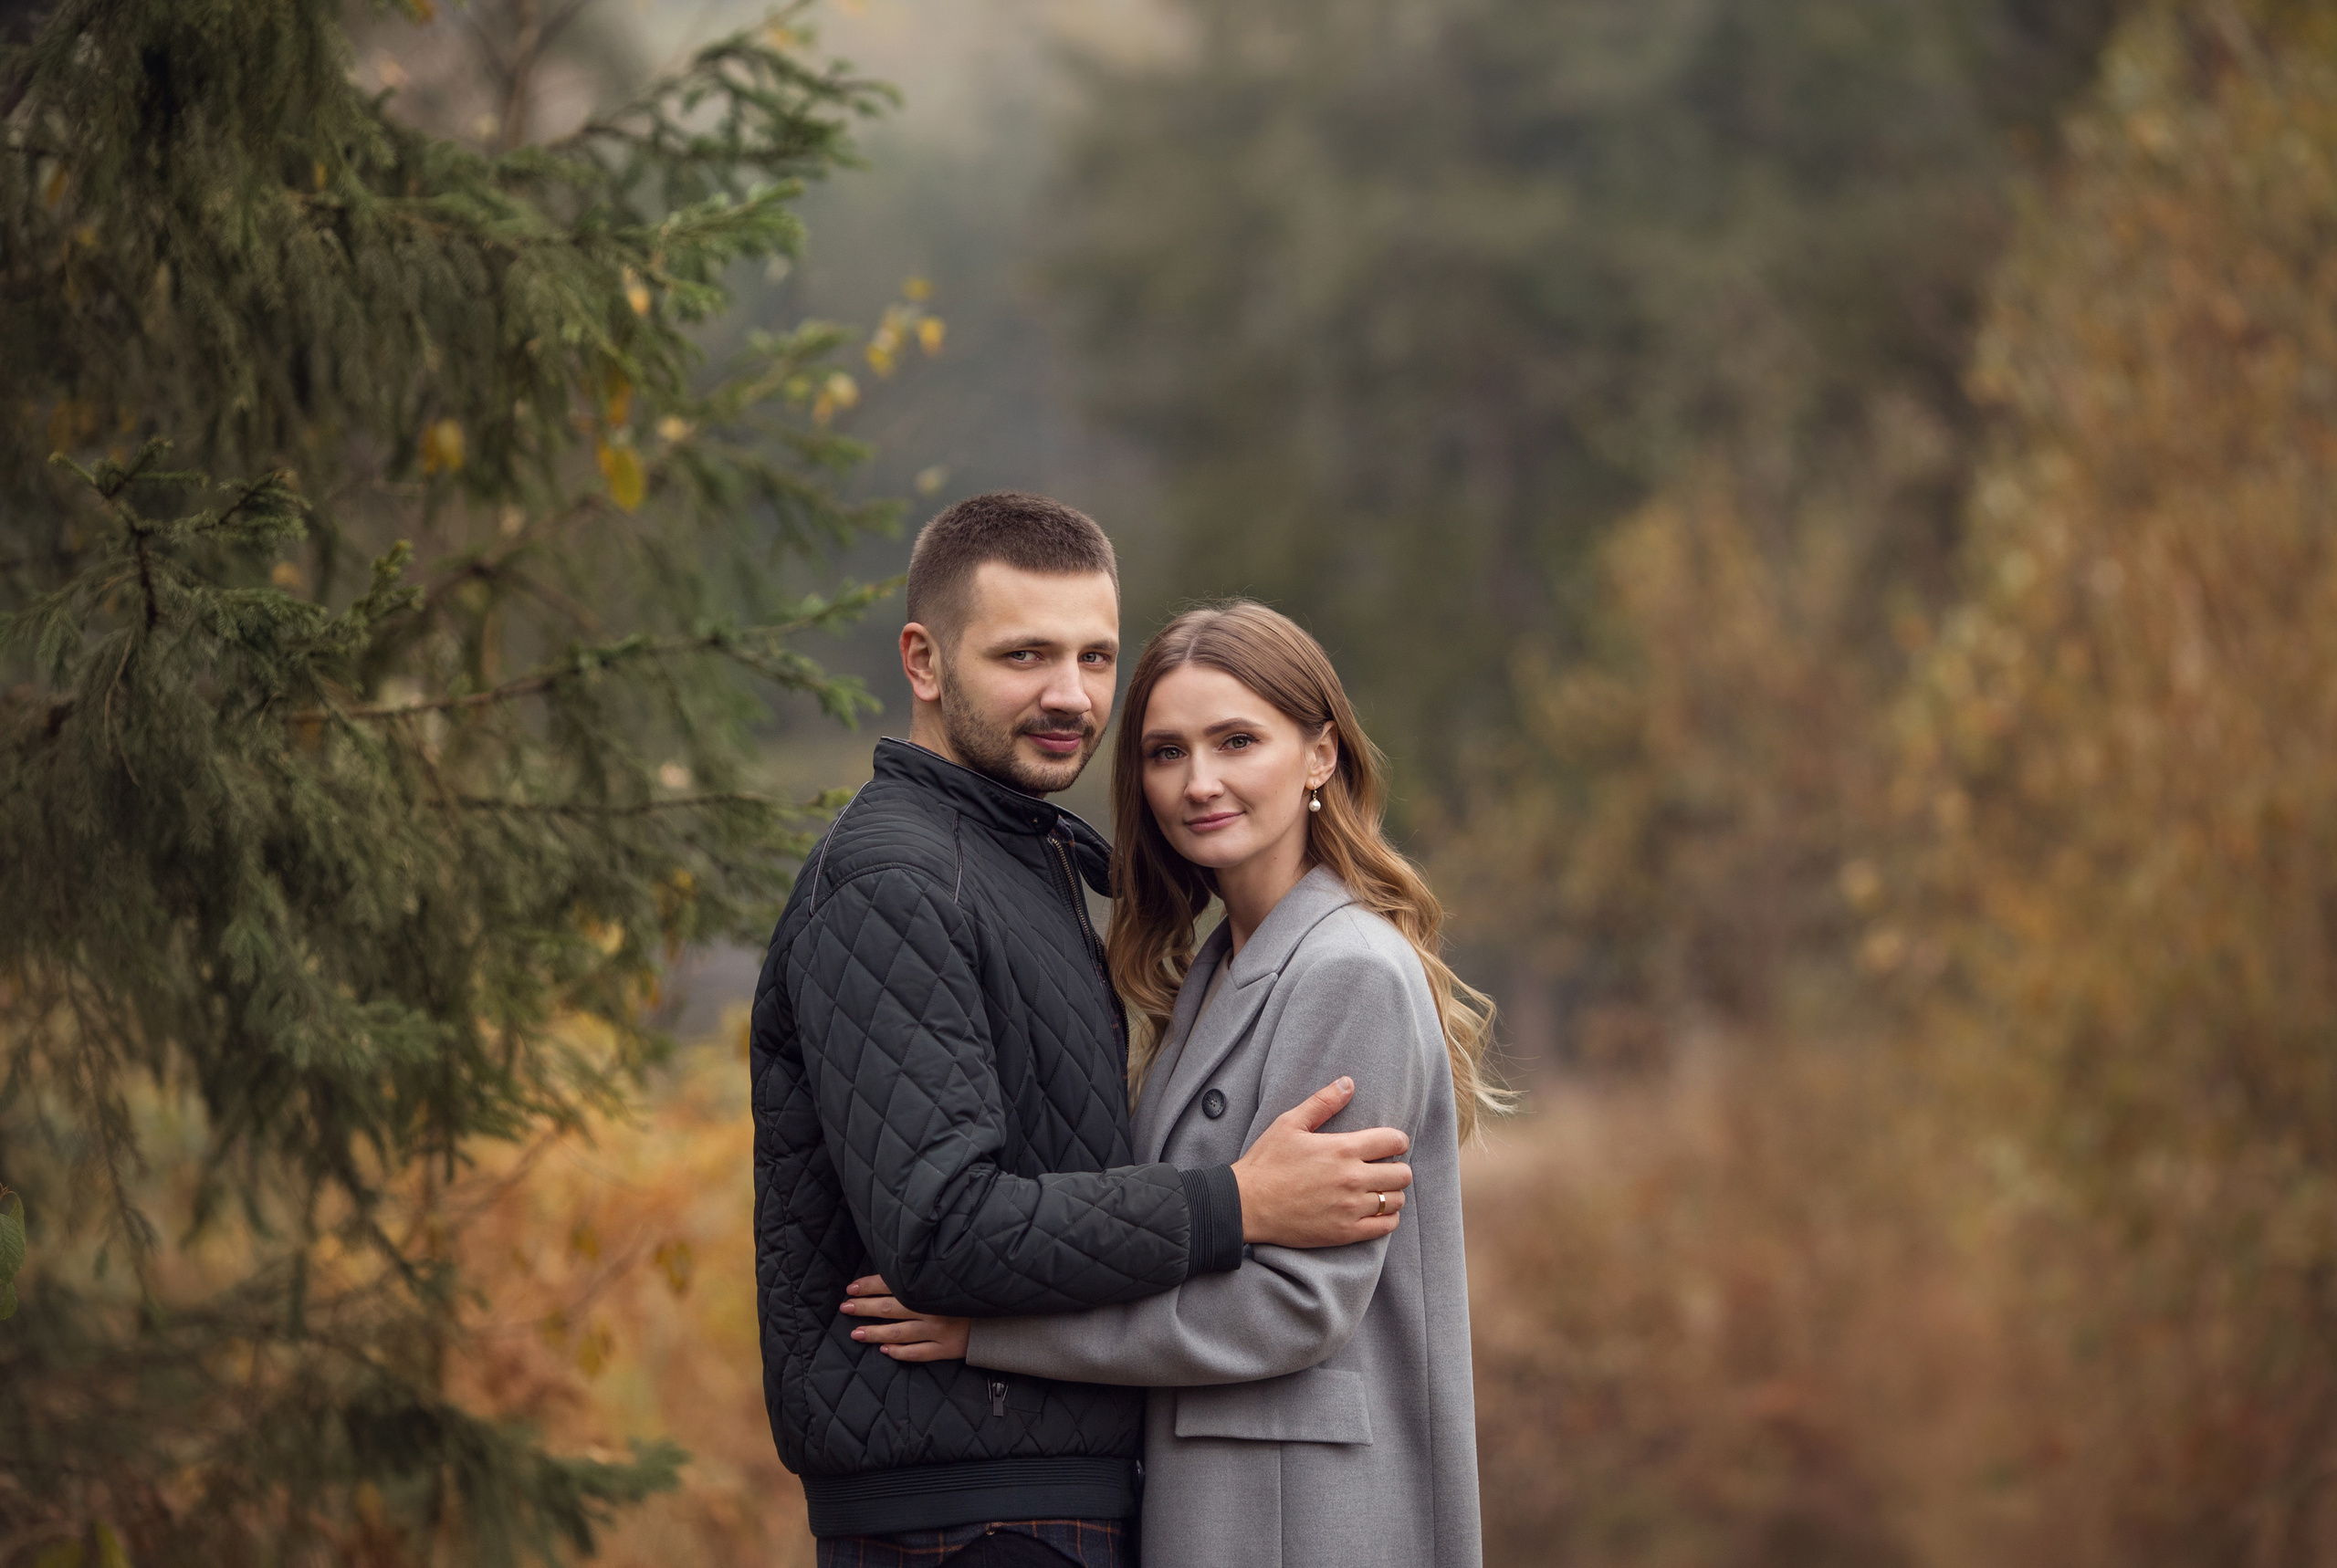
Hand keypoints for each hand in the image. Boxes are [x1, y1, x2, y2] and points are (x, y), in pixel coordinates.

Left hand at [840, 1275, 971, 1361]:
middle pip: (891, 1308)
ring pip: (900, 1333)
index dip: (869, 1286)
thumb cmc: (972, 1292)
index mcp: (931, 1288)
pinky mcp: (947, 1349)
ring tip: (856, 1333)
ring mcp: (940, 1330)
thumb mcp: (949, 1277)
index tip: (851, 1288)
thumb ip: (924, 1277)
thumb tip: (893, 1275)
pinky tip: (885, 1350)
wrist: (1003, 1316)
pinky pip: (918, 1353)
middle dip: (865, 1308)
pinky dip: (900, 1352)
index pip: (893, 1285)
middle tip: (845, 1307)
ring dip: (875, 1333)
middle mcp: (933, 1309)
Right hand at [1231, 1077, 1411, 1248]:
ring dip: (1392, 1194)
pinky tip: (1377, 1212)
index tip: (1391, 1145)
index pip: (1394, 1141)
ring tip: (1378, 1191)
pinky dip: (1388, 1219)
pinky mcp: (1345, 1232)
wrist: (1246, 1204)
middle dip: (1397, 1168)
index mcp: (1343, 1148)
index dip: (1398, 1141)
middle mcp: (1352, 1178)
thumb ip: (1322, 1102)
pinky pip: (1385, 1227)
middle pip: (1402, 1174)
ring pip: (1396, 1201)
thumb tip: (1348, 1083)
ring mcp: (1350, 1208)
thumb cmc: (1266, 1162)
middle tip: (1384, 1169)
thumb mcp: (1289, 1123)